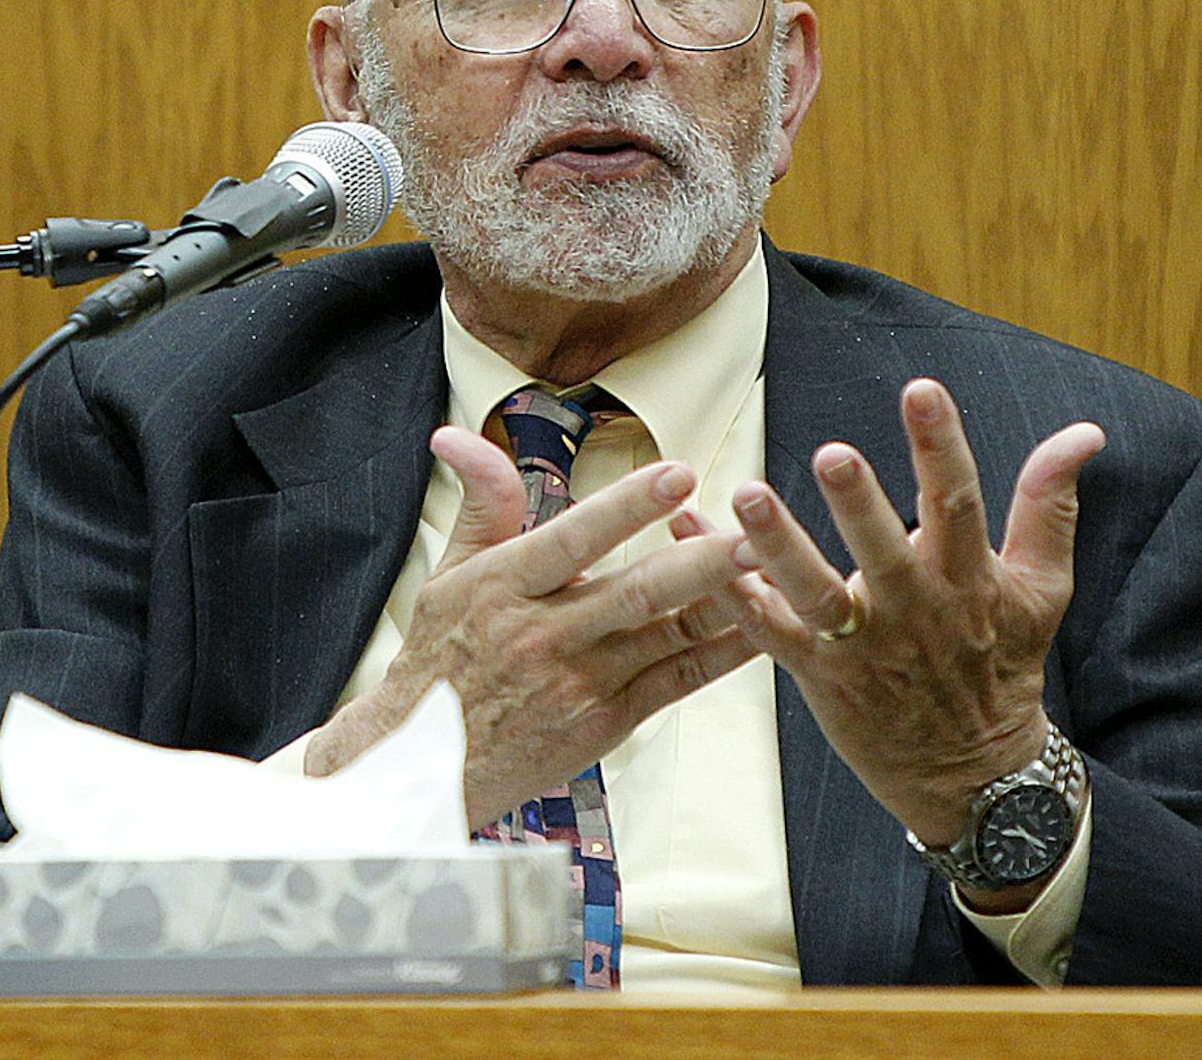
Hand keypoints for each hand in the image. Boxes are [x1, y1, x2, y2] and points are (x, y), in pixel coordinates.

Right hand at [305, 425, 756, 825]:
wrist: (422, 767)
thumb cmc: (439, 659)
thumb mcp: (447, 575)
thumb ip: (480, 504)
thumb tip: (456, 434)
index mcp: (504, 588)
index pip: (573, 539)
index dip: (627, 507)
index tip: (677, 473)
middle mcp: (545, 635)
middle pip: (636, 593)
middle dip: (701, 562)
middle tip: (754, 532)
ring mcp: (582, 683)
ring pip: (669, 637)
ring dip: (729, 603)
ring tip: (779, 569)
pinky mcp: (609, 722)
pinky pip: (679, 681)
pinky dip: (725, 653)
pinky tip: (765, 623)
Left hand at [720, 378, 1103, 900]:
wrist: (974, 774)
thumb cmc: (1002, 663)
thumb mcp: (1041, 587)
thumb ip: (1049, 504)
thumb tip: (1085, 433)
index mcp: (968, 578)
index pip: (959, 502)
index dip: (941, 445)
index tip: (922, 390)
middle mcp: (915, 610)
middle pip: (884, 552)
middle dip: (860, 503)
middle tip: (833, 454)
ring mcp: (863, 647)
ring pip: (816, 594)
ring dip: (778, 545)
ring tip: (746, 496)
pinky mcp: (821, 676)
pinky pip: (770, 632)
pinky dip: (734, 594)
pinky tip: (698, 548)